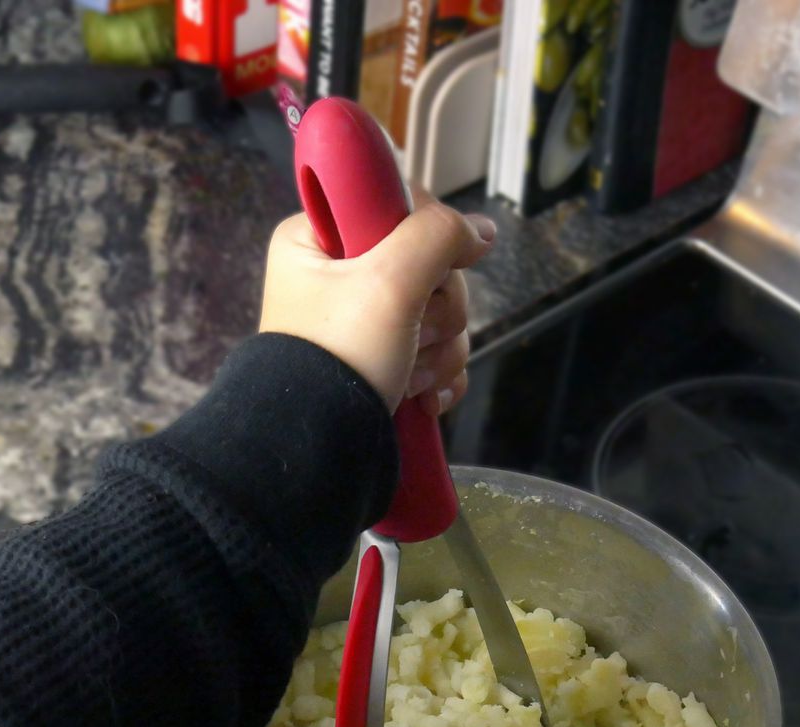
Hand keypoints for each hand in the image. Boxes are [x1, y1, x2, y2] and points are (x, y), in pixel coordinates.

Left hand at [258, 195, 496, 415]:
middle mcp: (337, 274)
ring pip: (438, 311)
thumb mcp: (390, 281)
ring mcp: (361, 321)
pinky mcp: (382, 359)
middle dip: (437, 311)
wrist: (318, 447)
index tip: (428, 270)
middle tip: (413, 336)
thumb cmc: (341, 357)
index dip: (428, 237)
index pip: (397, 205)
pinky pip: (434, 350)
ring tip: (410, 379)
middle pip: (429, 264)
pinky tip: (423, 398)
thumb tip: (481, 230)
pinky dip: (437, 374)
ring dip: (439, 350)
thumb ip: (439, 235)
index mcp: (318, 239)